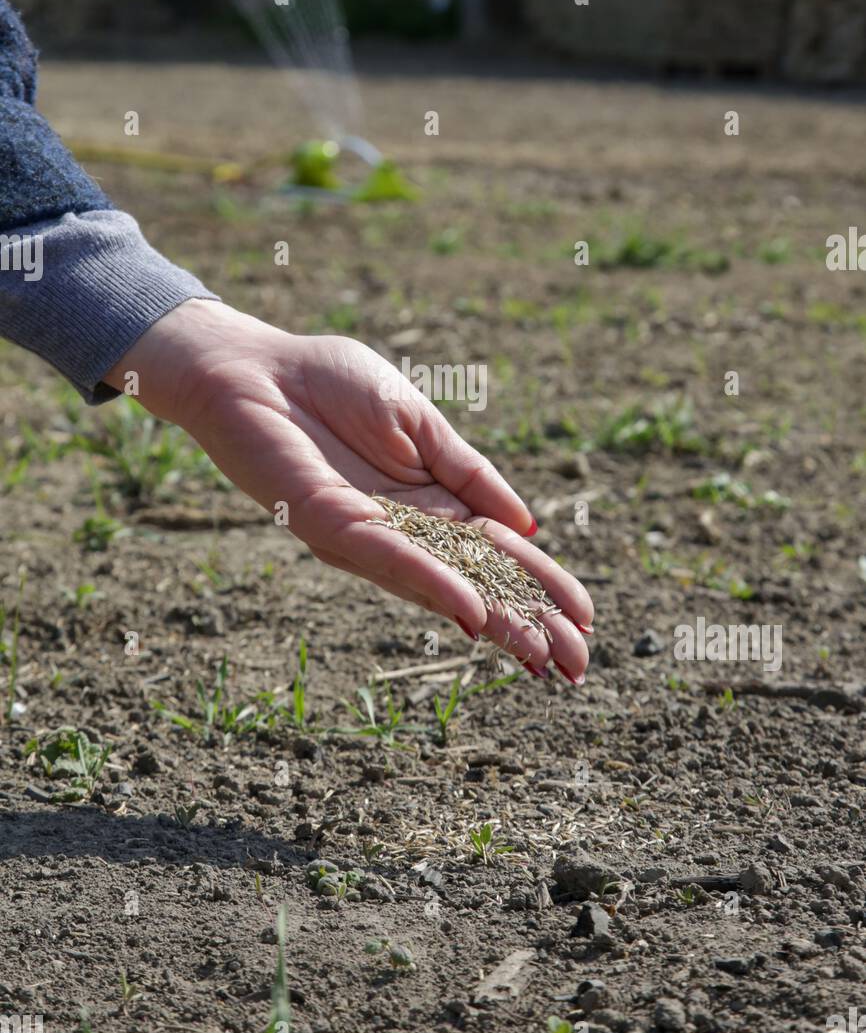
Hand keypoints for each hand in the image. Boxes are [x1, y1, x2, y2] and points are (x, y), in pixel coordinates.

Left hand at [105, 300, 592, 681]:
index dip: (542, 585)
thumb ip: (470, 474)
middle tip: (578, 667)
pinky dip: (432, 585)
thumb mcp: (420, 422)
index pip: (498, 556)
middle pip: (476, 585)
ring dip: (493, 622)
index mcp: (432, 504)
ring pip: (440, 588)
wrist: (254, 365)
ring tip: (541, 657)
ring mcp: (370, 534)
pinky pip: (388, 559)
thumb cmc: (330, 383)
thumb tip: (526, 528)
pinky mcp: (330, 524)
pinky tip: (472, 614)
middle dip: (528, 623)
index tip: (587, 618)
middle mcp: (404, 531)